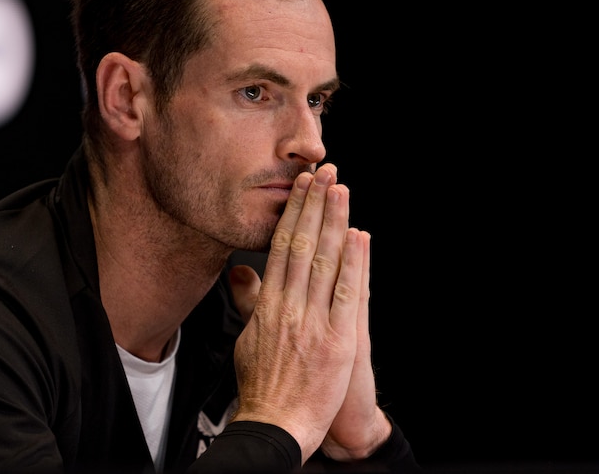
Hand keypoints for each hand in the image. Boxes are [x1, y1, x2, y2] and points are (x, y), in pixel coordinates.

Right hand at [229, 164, 385, 463]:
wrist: (275, 426)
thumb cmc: (262, 386)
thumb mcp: (245, 339)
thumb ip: (246, 302)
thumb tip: (239, 272)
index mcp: (268, 307)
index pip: (280, 249)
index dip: (293, 215)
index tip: (301, 189)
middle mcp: (289, 308)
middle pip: (301, 246)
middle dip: (313, 206)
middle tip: (322, 173)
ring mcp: (313, 322)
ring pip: (323, 262)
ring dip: (333, 222)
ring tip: (340, 190)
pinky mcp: (337, 341)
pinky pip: (346, 295)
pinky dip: (354, 263)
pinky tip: (359, 237)